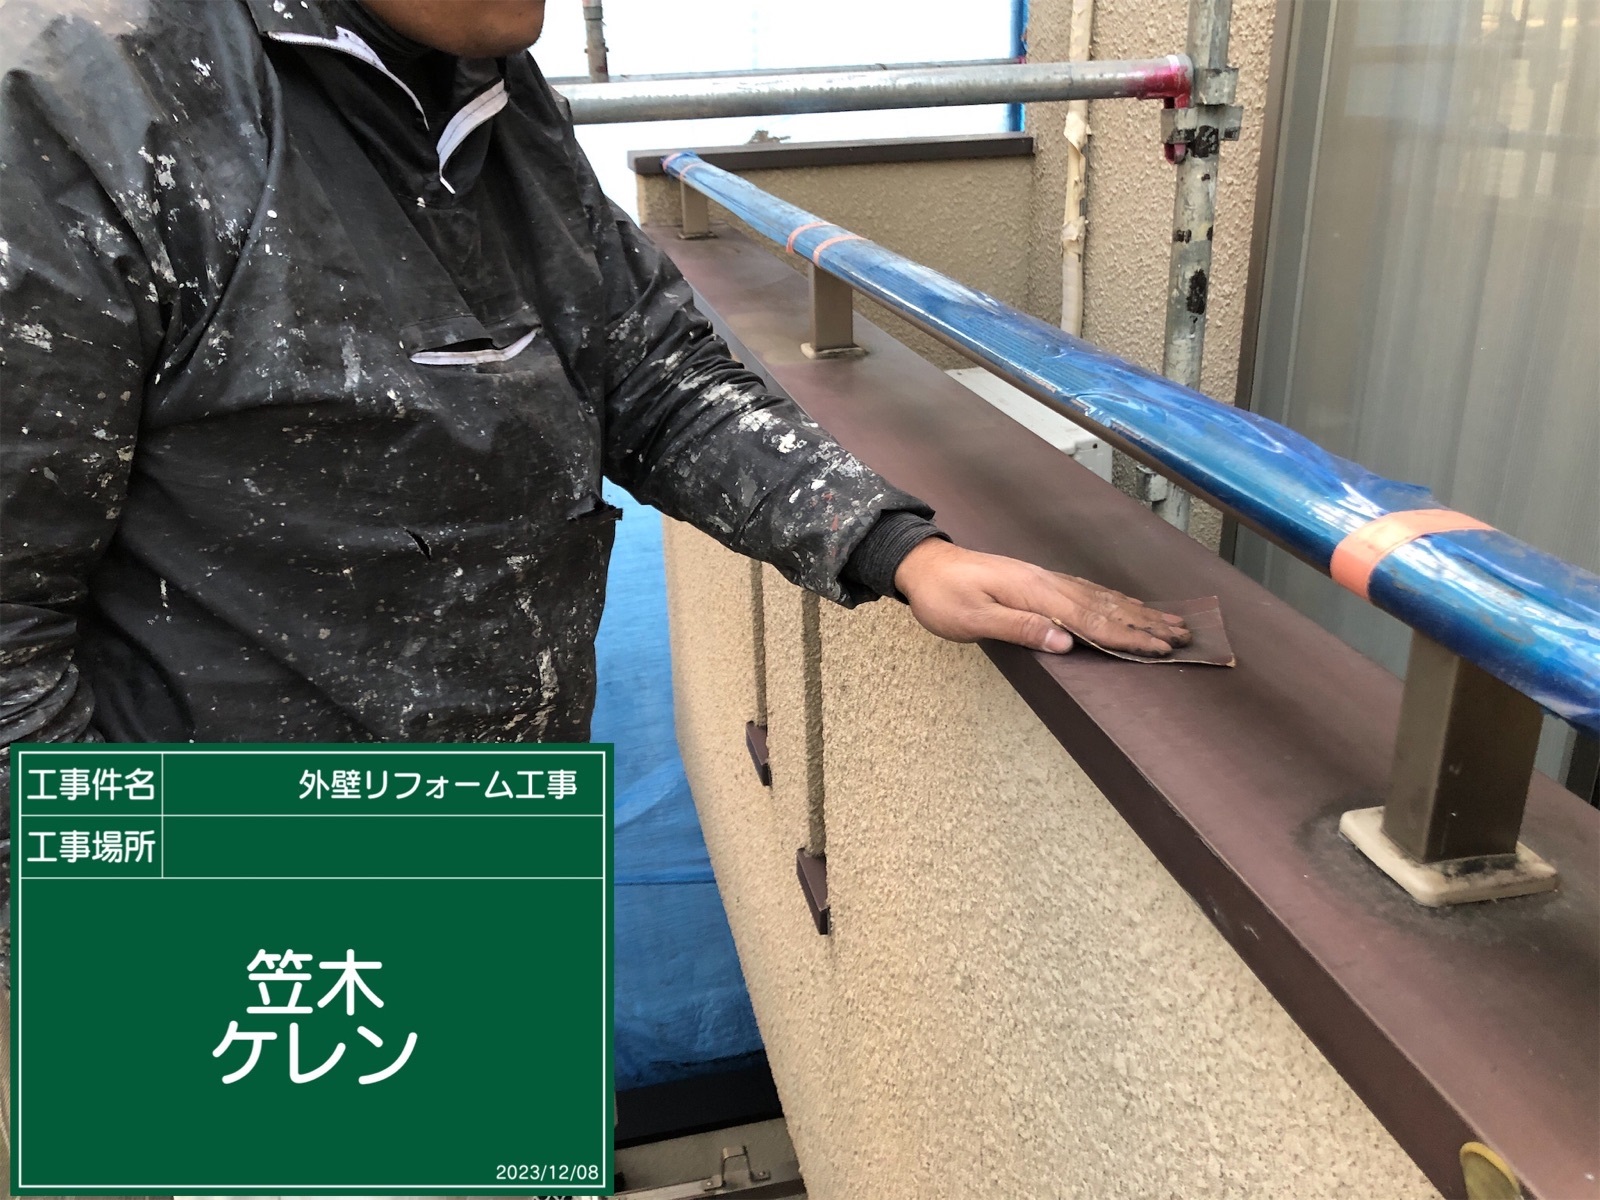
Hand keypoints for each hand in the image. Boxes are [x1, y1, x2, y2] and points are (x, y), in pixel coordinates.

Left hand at [893, 538, 1190, 656]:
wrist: (922, 565)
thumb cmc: (942, 596)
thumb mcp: (971, 619)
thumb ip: (1018, 628)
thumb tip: (1065, 640)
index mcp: (1035, 592)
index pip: (1092, 619)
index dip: (1128, 636)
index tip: (1160, 649)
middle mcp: (1047, 582)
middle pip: (1107, 606)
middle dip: (1147, 623)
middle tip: (1184, 636)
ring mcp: (1044, 580)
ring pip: (1101, 597)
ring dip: (1138, 612)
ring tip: (1169, 622)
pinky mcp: (1038, 582)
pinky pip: (1086, 592)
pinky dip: (1114, 600)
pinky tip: (1127, 605)